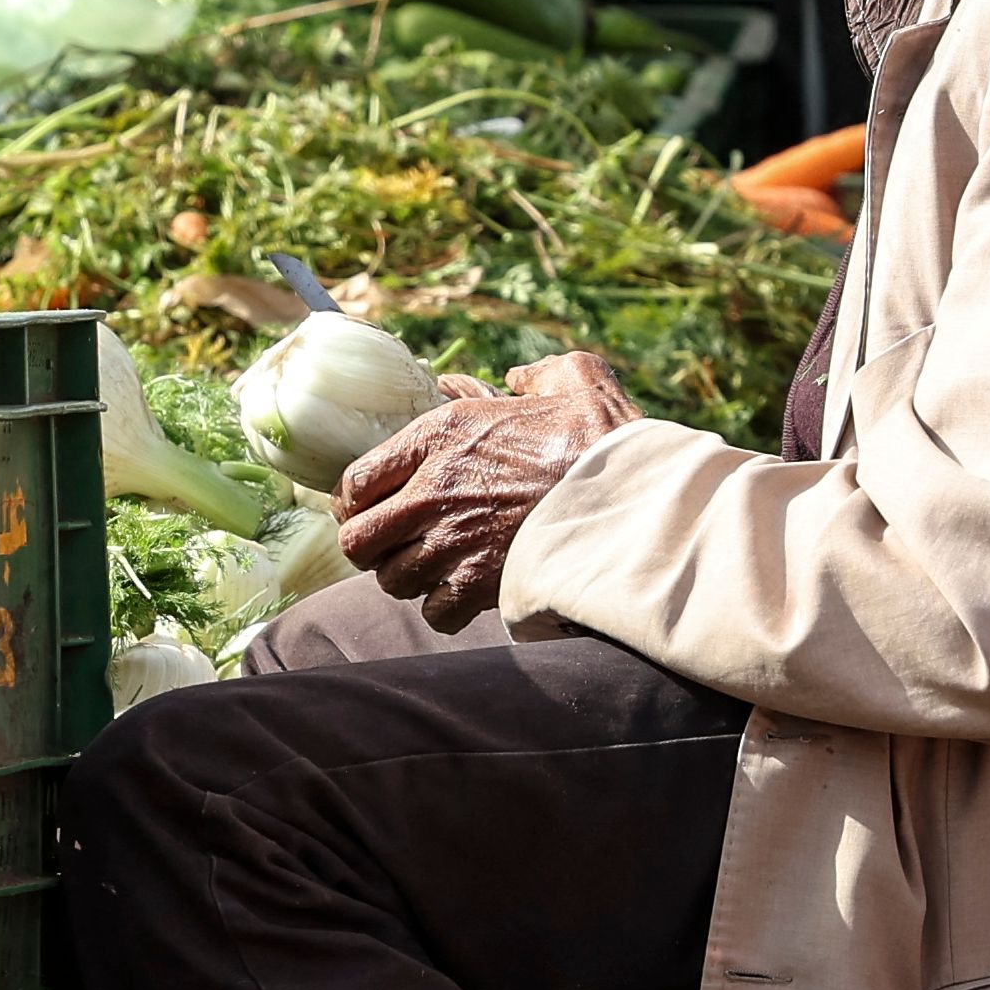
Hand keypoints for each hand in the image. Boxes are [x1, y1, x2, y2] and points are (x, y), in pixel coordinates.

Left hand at [333, 350, 641, 633]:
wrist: (637, 493)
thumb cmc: (603, 436)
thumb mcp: (572, 379)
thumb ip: (535, 377)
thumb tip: (518, 380)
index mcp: (439, 435)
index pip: (353, 481)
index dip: (352, 501)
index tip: (366, 506)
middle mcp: (433, 491)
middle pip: (357, 541)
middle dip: (370, 547)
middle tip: (393, 543)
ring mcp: (454, 542)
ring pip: (391, 581)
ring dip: (408, 578)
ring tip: (431, 567)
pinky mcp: (481, 584)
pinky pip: (434, 613)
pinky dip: (443, 609)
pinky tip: (461, 593)